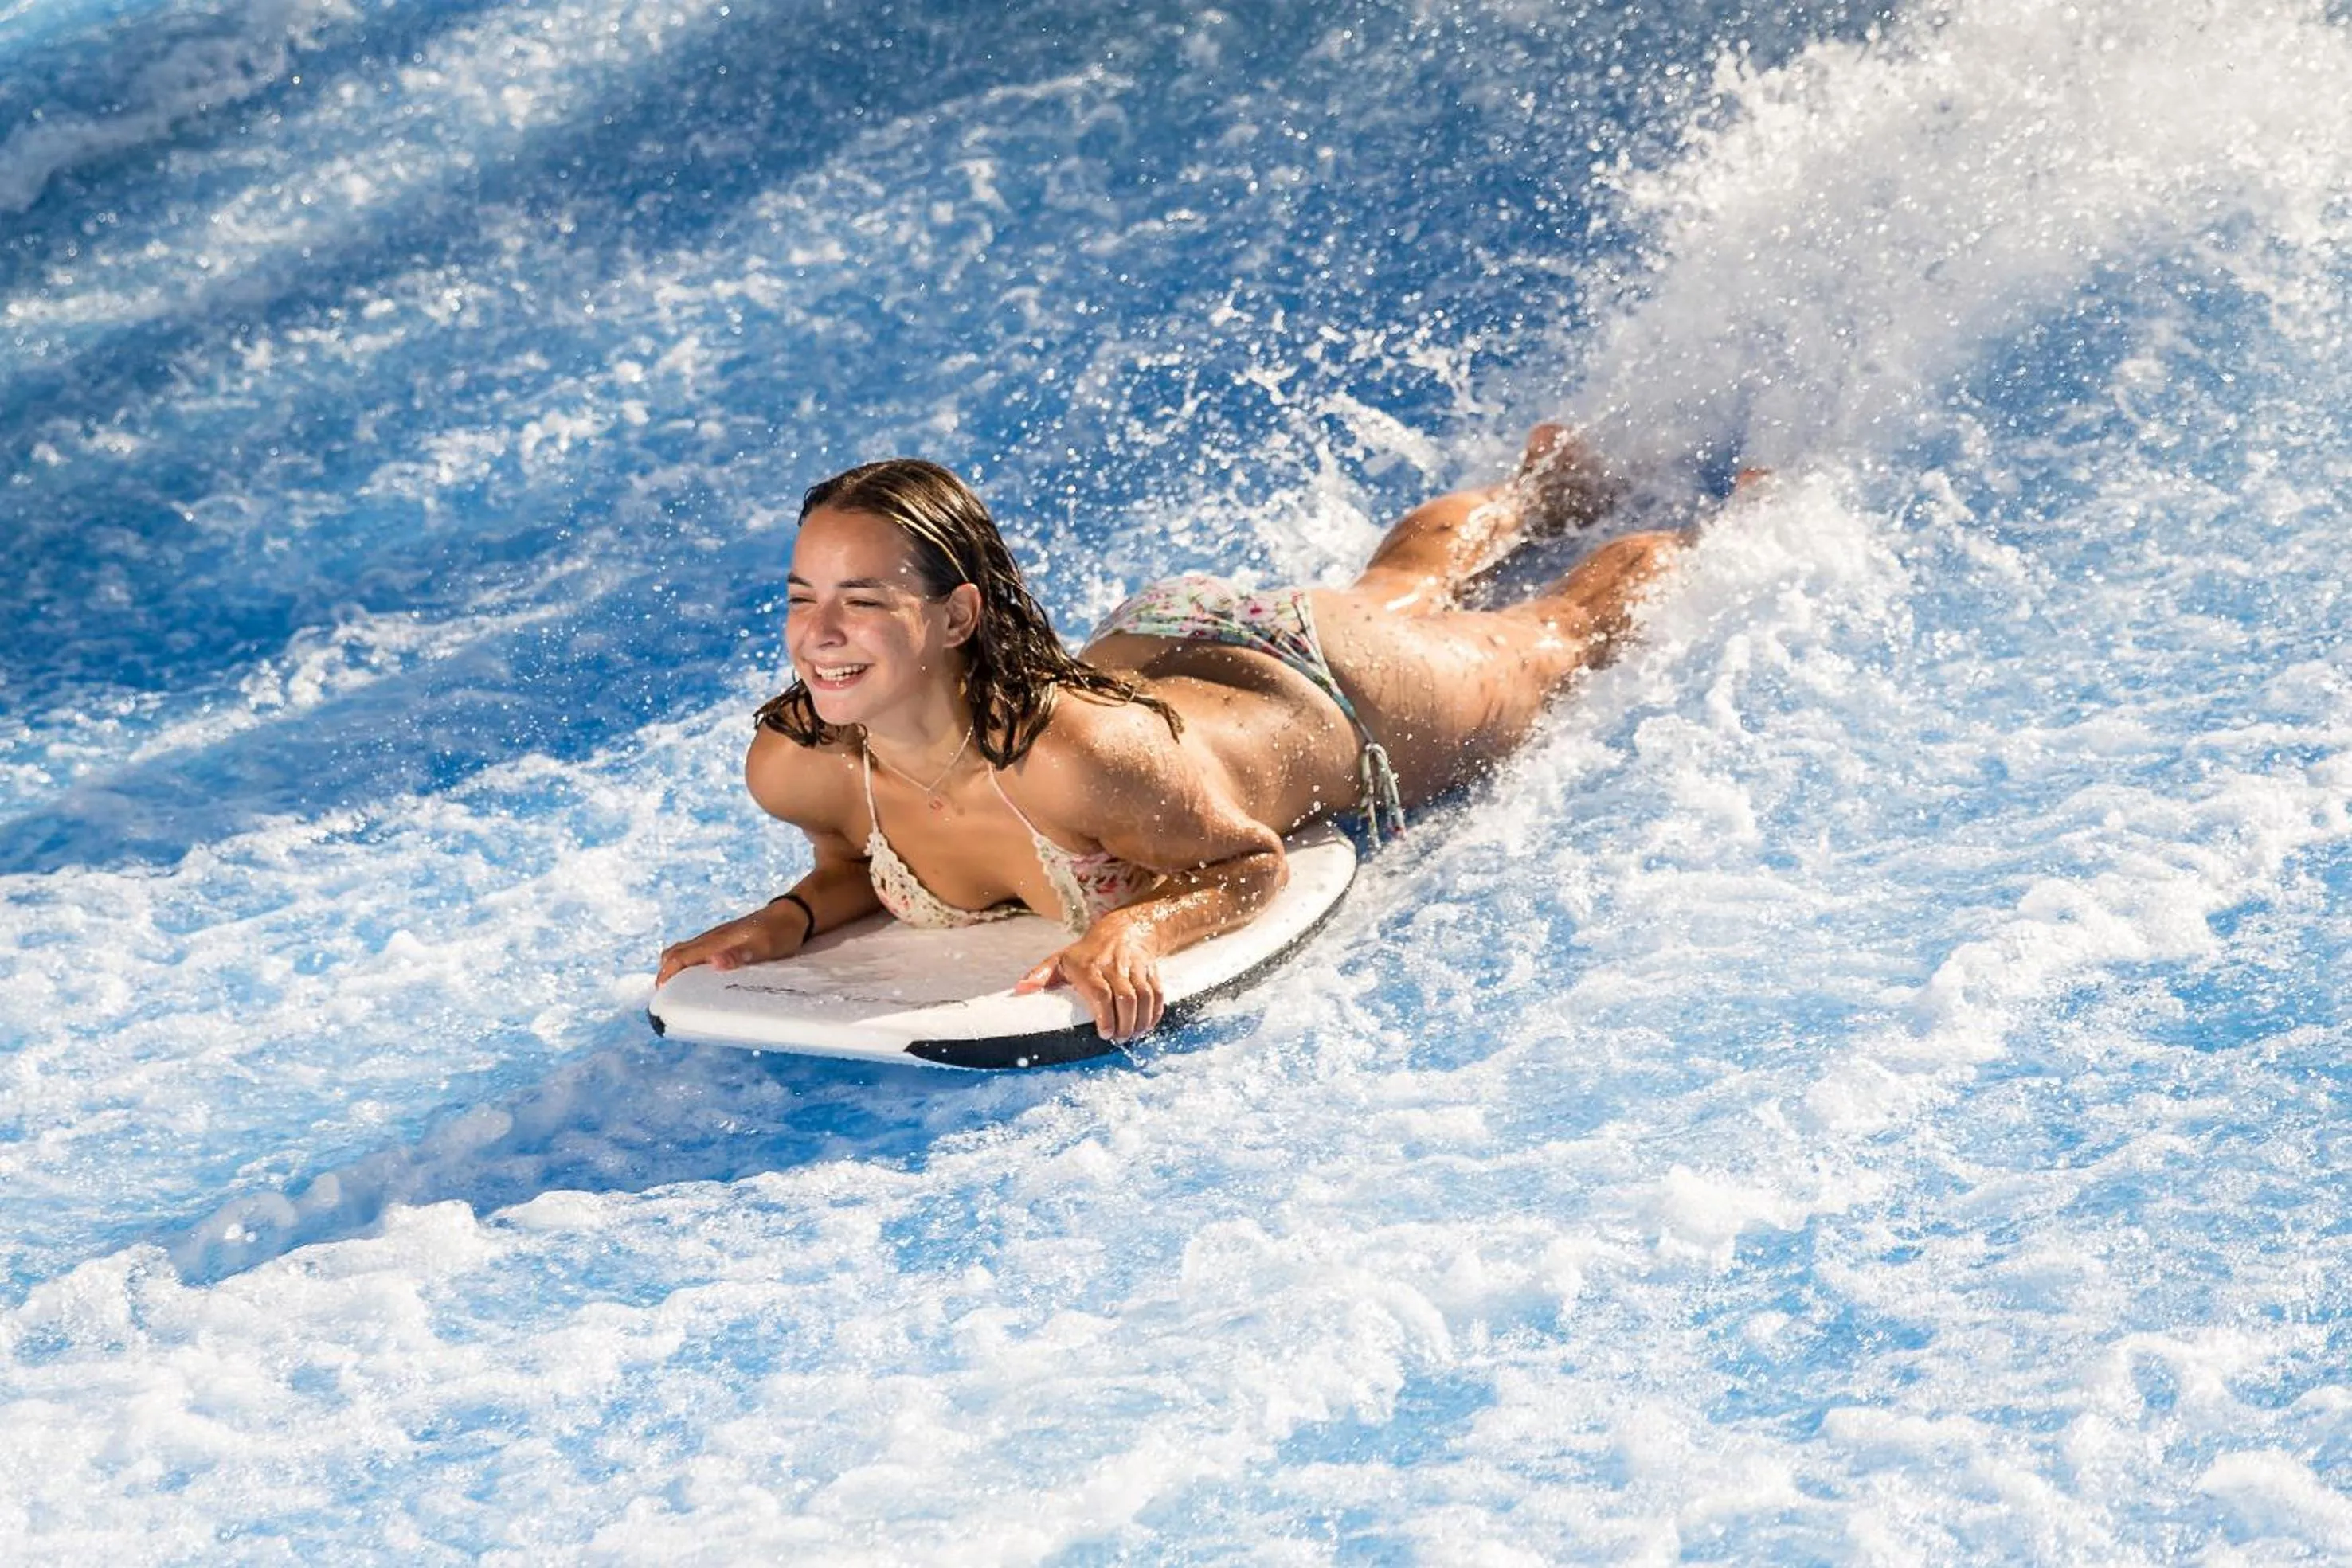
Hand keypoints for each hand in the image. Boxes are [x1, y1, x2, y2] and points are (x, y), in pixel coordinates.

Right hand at [655, 900, 810, 986]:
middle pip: (675, 953)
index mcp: (716, 941)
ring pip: (685, 952)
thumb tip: (713, 963)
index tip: (661, 995)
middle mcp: (711, 938)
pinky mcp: (725, 940)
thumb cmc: (780, 932)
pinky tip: (698, 978)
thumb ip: (740, 954)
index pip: (679, 957)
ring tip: (678, 991)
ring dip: (676, 969)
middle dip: (666, 973)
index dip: (666, 975)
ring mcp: (717, 938)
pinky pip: (697, 952)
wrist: (793, 914)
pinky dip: (688, 965)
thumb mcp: (764, 947)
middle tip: (667, 997)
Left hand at [1014, 919, 1166, 1040]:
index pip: (1101, 993)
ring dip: (1141, 1021)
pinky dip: (1156, 1012)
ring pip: (1145, 997)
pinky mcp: (1150, 970)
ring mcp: (1134, 968)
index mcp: (1089, 967)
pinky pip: (1158, 993)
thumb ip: (1040, 975)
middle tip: (1120, 1039)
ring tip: (1133, 1035)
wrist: (1121, 930)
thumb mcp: (1060, 960)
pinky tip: (1147, 1025)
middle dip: (1126, 1023)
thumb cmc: (1085, 953)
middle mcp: (1113, 966)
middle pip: (1126, 998)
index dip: (1106, 1016)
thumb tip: (1020, 989)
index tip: (1105, 1034)